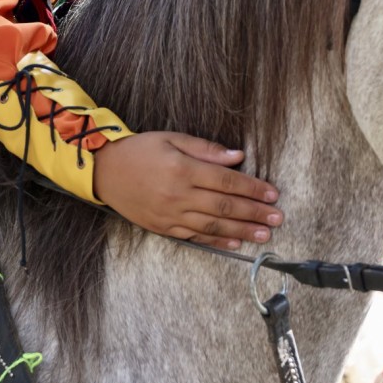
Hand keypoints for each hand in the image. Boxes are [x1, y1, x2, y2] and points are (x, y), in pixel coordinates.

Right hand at [93, 131, 282, 248]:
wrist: (104, 171)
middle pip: (224, 206)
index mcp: (183, 169)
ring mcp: (170, 214)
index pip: (227, 181)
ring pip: (213, 225)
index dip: (252, 188)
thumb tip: (238, 157)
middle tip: (278, 218)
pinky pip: (195, 237)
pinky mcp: (163, 227)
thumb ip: (206, 150)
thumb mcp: (172, 139)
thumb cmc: (140, 149)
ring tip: (264, 234)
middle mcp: (178, 195)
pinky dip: (217, 240)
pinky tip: (235, 243)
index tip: (273, 194)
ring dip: (242, 230)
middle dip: (254, 213)